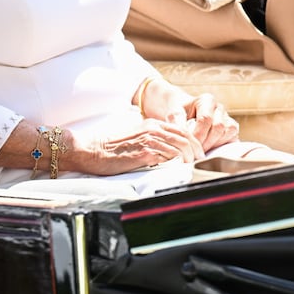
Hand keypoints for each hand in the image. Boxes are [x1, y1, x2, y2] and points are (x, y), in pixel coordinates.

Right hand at [87, 119, 205, 173]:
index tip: (198, 153)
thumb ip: (154, 140)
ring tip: (191, 167)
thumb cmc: (114, 148)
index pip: (181, 130)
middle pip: (184, 138)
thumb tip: (171, 152)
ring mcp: (149, 141)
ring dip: (189, 158)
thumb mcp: (137, 137)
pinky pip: (168, 157)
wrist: (94, 151)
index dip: (194, 141)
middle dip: (196, 150)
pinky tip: (178, 169)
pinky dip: (177, 163)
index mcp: (151, 124)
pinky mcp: (144, 154)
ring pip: (180, 147)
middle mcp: (152, 130)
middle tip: (199, 161)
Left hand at [182, 92, 238, 151]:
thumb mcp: (173, 113)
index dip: (198, 134)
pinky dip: (223, 146)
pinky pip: (234, 138)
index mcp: (206, 100)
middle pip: (219, 127)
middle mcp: (219, 107)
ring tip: (201, 150)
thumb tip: (185, 136)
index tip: (189, 145)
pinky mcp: (231, 128)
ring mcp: (227, 118)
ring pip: (228, 132)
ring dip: (215, 144)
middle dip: (206, 142)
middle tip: (195, 151)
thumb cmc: (178, 111)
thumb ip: (177, 122)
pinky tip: (210, 149)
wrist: (183, 111)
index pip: (206, 119)